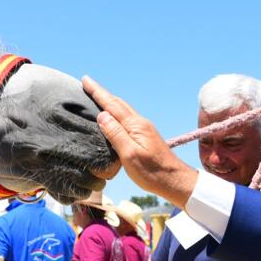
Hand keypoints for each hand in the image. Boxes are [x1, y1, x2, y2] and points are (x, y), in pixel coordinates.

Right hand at [83, 76, 198, 207]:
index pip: (112, 105)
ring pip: (123, 110)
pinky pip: (126, 118)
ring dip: (109, 101)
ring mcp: (144, 129)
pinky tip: (112, 116)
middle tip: (87, 84)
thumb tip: (102, 115)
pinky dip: (116, 112)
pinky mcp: (145, 136)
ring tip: (97, 96)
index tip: (86, 80)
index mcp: (135, 125)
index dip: (98, 92)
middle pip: (118, 103)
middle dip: (102, 93)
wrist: (174, 181)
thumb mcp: (130, 155)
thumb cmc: (152, 172)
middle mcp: (140, 123)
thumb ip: (116, 134)